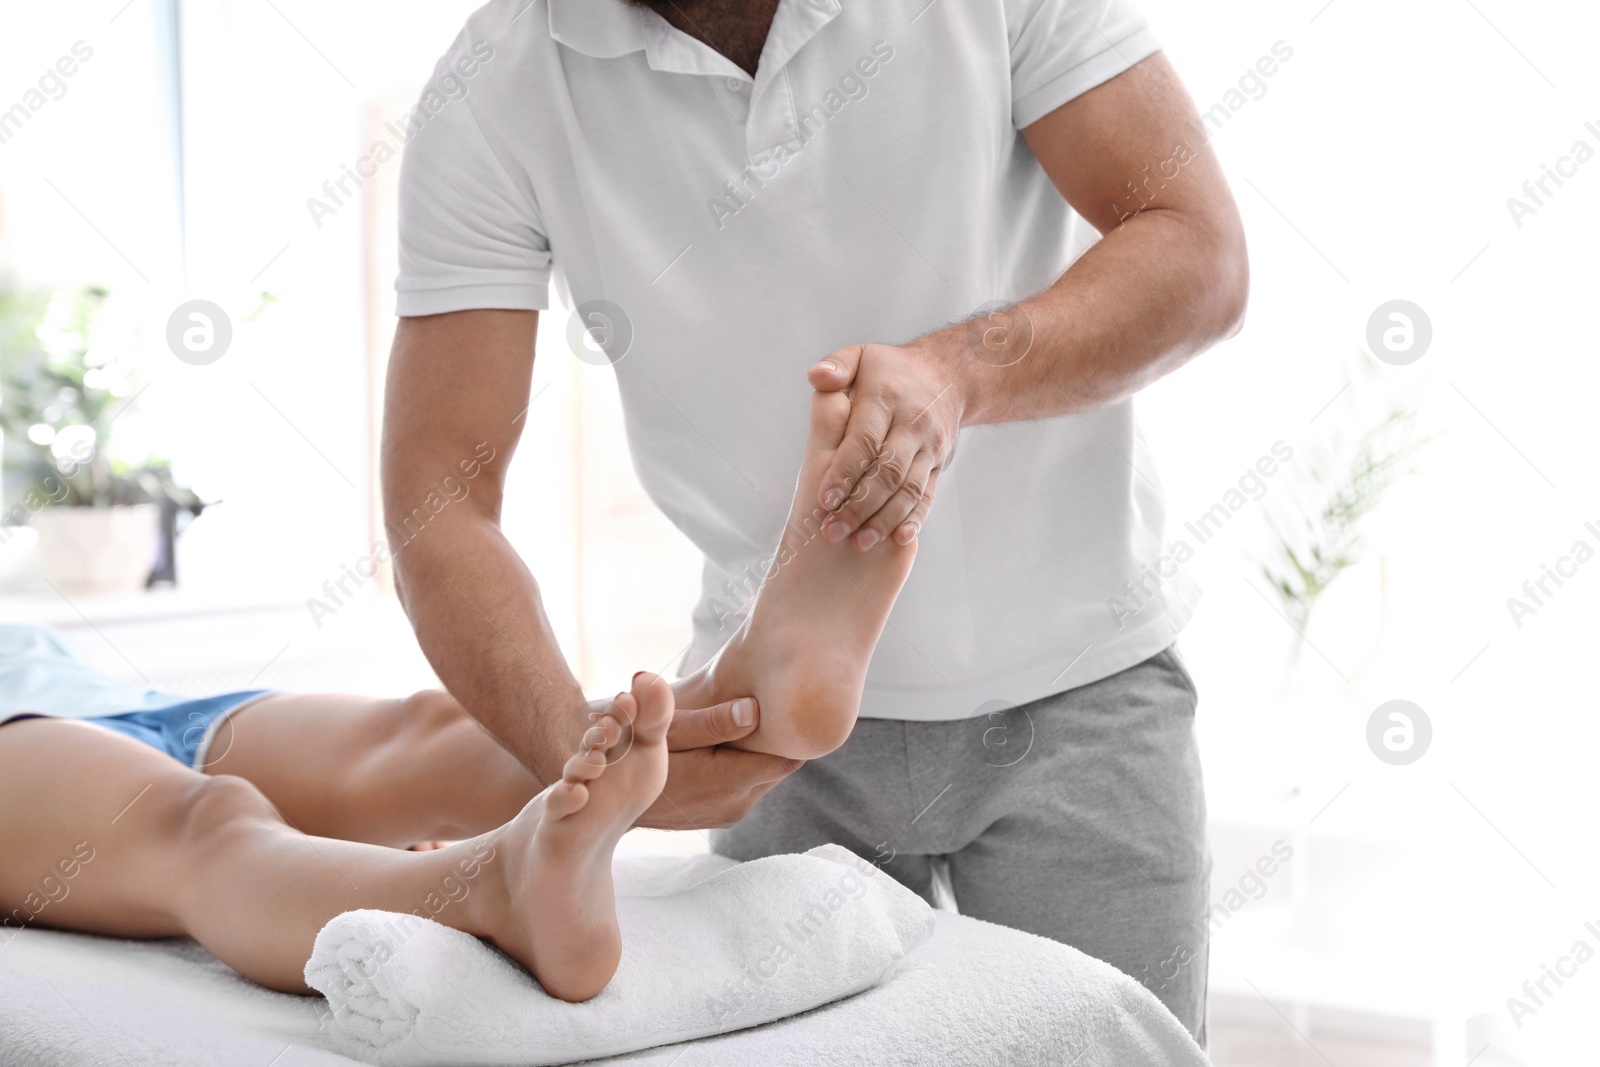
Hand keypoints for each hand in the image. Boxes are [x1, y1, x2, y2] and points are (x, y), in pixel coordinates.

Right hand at [635, 692, 801, 829]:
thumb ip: (714, 722)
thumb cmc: (634, 753)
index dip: (789, 731)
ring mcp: (728, 814)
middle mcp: (735, 805)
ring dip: (756, 753)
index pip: (787, 759)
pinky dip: (742, 766)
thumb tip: (756, 711)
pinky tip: (722, 745)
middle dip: (773, 740)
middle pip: (778, 766)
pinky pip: (747, 786)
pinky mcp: (721, 816)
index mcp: (726, 782)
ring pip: (763, 777)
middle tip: (762, 707)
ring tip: (739, 723)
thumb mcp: (669, 730)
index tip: (780, 706)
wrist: (604, 796)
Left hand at [807, 341, 965, 549]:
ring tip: (858, 543)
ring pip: (908, 489)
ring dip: (883, 519)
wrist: (951, 376)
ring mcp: (930, 446)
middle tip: (832, 531)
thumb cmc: (891, 371)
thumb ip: (836, 366)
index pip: (864, 440)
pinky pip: (928, 494)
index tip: (825, 499)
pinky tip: (897, 538)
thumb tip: (817, 377)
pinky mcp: (940, 464)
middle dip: (859, 504)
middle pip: (887, 471)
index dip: (845, 471)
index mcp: (886, 399)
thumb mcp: (862, 356)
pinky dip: (914, 519)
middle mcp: (912, 424)